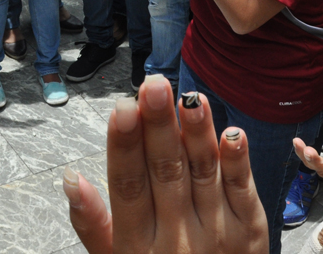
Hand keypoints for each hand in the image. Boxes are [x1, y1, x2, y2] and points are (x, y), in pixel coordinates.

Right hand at [65, 77, 268, 253]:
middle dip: (159, 127)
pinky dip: (238, 163)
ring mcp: (217, 236)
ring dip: (197, 134)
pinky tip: (232, 133)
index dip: (124, 146)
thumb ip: (92, 222)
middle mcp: (176, 239)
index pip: (128, 187)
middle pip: (165, 174)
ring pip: (204, 176)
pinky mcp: (250, 235)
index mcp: (137, 245)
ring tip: (191, 98)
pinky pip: (243, 193)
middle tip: (154, 85)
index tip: (122, 106)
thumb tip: (71, 178)